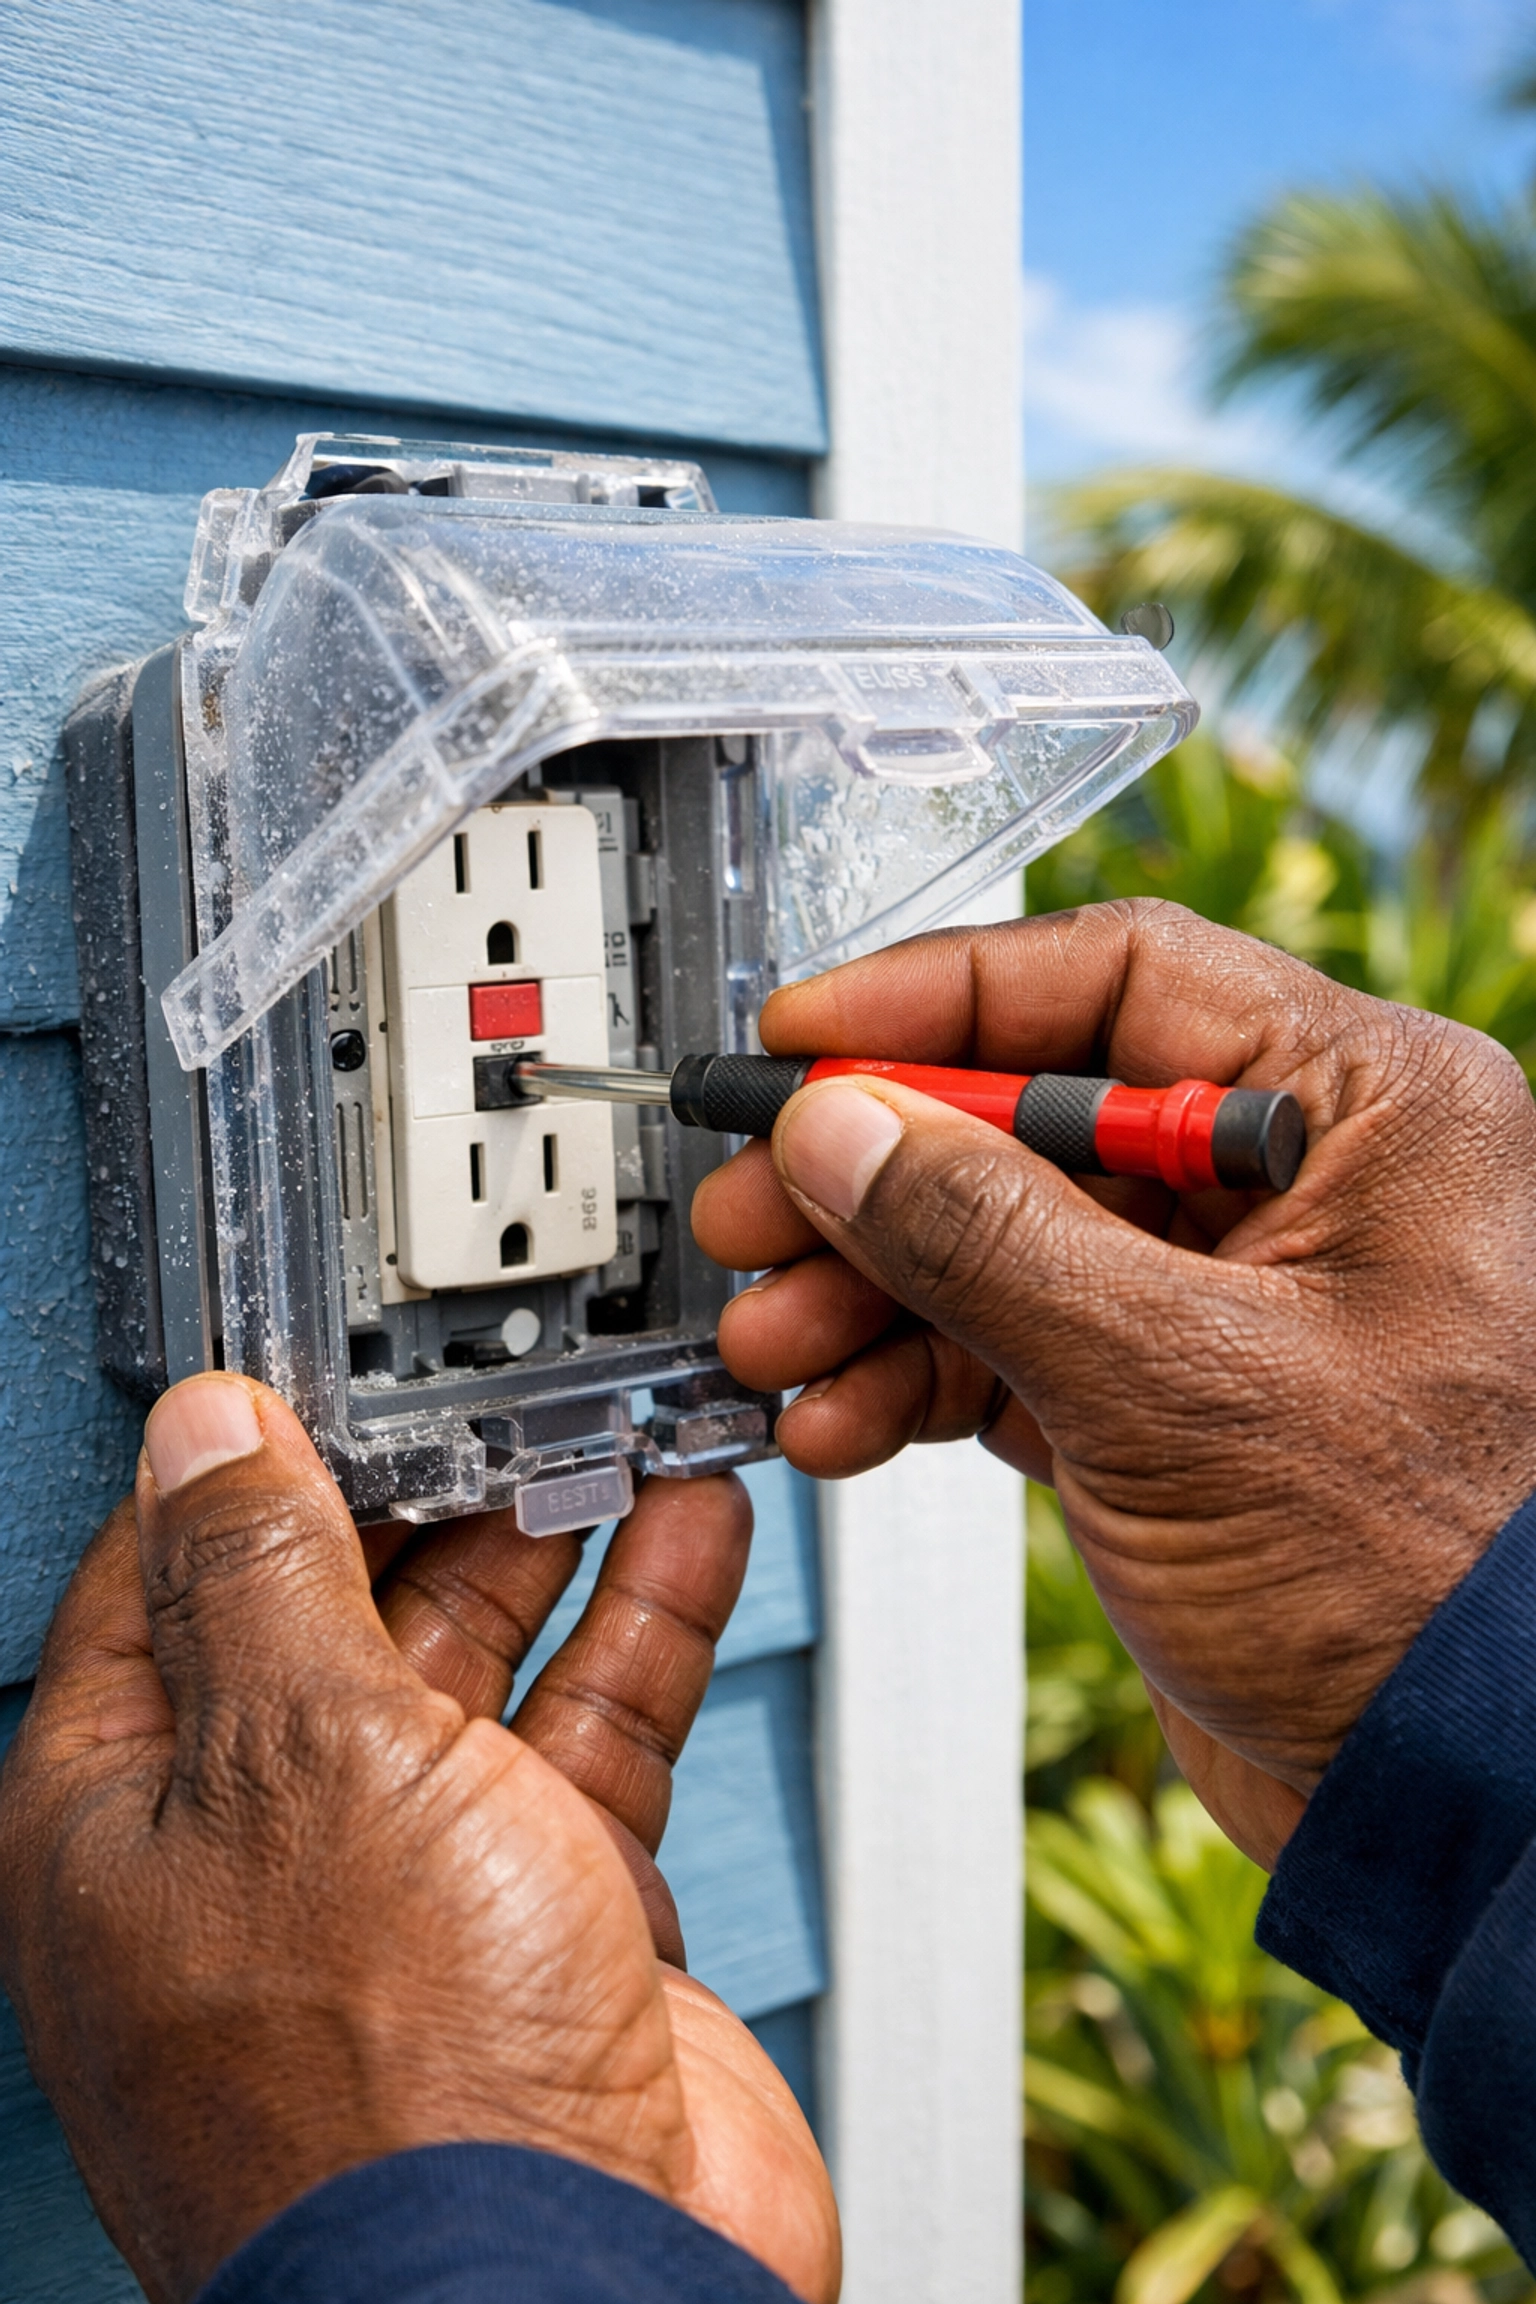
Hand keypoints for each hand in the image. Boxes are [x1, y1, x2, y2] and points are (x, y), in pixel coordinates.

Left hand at [0, 1376, 838, 2303]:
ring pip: (486, 1658)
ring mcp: (421, 1882)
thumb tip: (204, 1432)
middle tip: (504, 1389)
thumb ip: (265, 1571)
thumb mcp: (303, 1754)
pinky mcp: (556, 1910)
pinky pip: (594, 1727)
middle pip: (344, 1606)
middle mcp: (270, 1846)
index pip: (171, 1579)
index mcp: (138, 1815)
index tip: (325, 1363)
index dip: (249, 1458)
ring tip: (616, 1428)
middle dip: (430, 1488)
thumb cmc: (392, 2089)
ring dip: (555, 1536)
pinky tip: (685, 1529)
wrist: (584, 2291)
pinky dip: (645, 1620)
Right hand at [694, 901, 1535, 1866]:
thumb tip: (840, 1128)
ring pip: (1005, 1239)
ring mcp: (1232, 1299)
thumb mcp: (1174, 1380)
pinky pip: (1012, 1346)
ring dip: (872, 1290)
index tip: (802, 1043)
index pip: (1115, 981)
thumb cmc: (1424, 1586)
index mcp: (1364, 1107)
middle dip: (877, 1174)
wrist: (1462, 1797)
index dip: (937, 1001)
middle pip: (1035, 1116)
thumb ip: (985, 1235)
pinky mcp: (1175, 1405)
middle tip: (753, 1211)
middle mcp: (1303, 1183)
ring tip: (773, 1341)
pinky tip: (842, 1416)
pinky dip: (916, 1376)